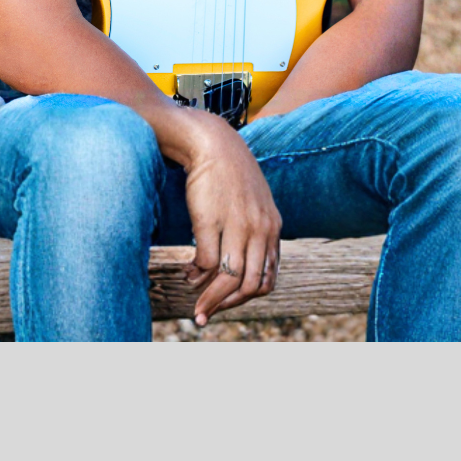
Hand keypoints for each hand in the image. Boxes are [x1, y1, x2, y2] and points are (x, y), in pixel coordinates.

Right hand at [178, 112, 281, 325]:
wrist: (213, 144)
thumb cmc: (230, 178)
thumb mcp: (254, 206)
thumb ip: (252, 235)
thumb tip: (229, 271)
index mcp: (272, 228)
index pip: (268, 277)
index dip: (247, 297)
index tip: (228, 305)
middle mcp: (260, 229)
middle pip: (250, 284)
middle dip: (228, 306)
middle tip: (207, 315)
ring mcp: (237, 226)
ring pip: (229, 278)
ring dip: (210, 300)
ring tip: (197, 309)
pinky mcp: (210, 221)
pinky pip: (206, 262)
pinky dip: (196, 276)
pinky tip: (188, 275)